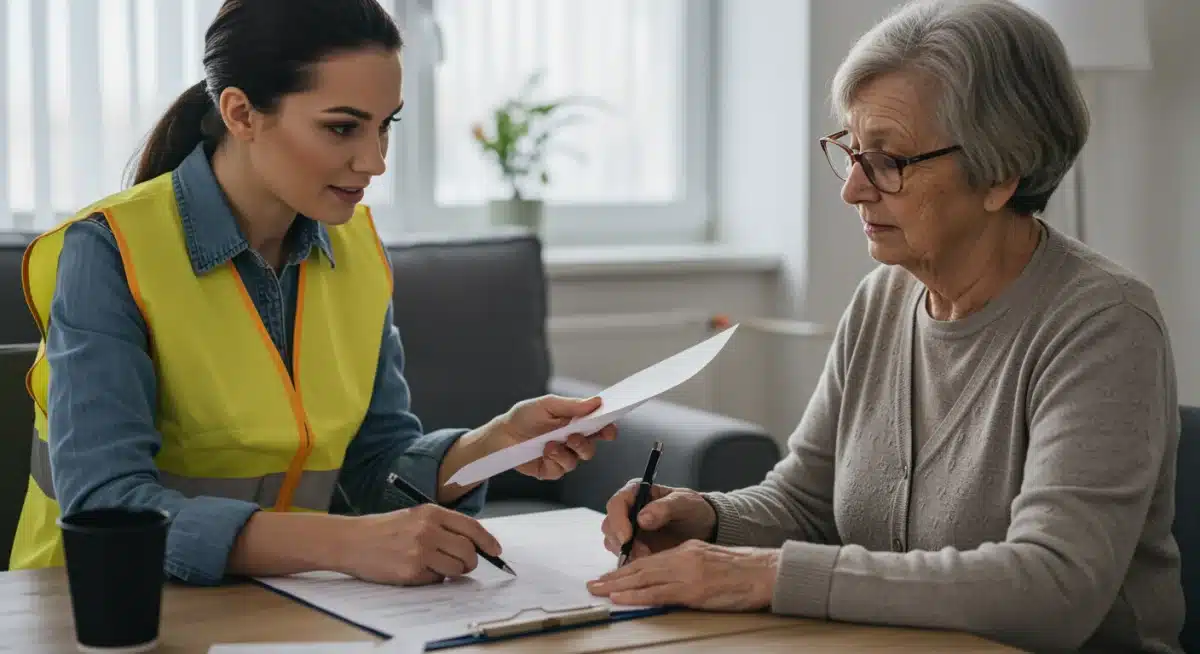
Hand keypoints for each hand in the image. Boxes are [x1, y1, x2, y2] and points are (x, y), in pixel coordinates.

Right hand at [337, 504, 501, 585]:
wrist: (351, 540)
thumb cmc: (383, 529)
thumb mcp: (415, 517)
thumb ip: (442, 526)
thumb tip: (472, 543)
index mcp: (431, 512)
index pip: (471, 527)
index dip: (487, 541)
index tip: (496, 551)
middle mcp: (428, 530)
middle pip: (468, 551)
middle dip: (470, 561)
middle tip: (462, 564)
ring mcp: (420, 551)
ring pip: (457, 569)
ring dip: (452, 572)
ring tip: (434, 566)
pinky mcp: (411, 572)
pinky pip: (436, 581)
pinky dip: (432, 579)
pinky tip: (416, 570)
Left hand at [489, 395, 617, 479]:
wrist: (503, 434)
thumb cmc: (525, 416)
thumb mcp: (548, 405)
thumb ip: (572, 405)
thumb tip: (597, 401)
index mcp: (576, 423)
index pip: (599, 428)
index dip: (608, 429)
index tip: (609, 429)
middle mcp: (572, 441)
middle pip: (590, 448)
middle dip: (584, 444)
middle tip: (572, 437)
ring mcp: (562, 457)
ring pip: (576, 461)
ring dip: (564, 453)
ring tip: (550, 445)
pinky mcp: (550, 470)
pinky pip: (560, 471)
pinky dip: (553, 461)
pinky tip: (543, 452)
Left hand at [587, 540, 779, 610]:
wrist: (765, 572)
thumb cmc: (743, 571)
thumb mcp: (710, 560)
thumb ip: (688, 565)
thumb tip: (668, 579)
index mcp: (686, 550)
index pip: (650, 559)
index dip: (627, 568)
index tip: (610, 577)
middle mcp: (682, 557)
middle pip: (641, 567)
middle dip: (614, 577)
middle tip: (593, 584)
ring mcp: (687, 573)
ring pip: (643, 578)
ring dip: (617, 586)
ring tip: (598, 591)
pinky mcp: (693, 589)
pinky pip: (657, 592)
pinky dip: (635, 595)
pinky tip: (620, 597)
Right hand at [601, 482, 715, 559]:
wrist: (703, 528)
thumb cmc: (693, 510)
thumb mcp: (685, 503)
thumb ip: (665, 508)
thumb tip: (642, 518)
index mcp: (636, 492)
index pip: (616, 503)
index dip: (618, 520)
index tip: (627, 537)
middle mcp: (627, 509)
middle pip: (610, 525)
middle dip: (622, 541)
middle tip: (642, 553)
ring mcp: (628, 529)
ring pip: (613, 542)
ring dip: (627, 553)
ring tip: (649, 557)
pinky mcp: (632, 546)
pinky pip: (622, 555)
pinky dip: (632, 561)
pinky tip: (648, 562)